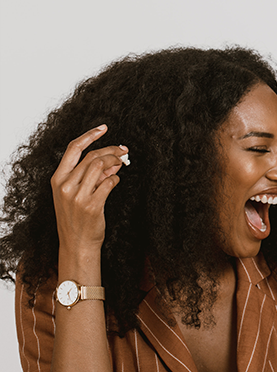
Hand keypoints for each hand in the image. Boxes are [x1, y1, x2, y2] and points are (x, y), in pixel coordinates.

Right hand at [51, 125, 126, 252]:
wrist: (77, 244)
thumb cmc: (76, 218)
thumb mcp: (76, 194)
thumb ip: (91, 175)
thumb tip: (112, 159)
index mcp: (57, 179)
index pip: (73, 149)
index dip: (90, 135)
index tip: (104, 128)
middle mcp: (65, 185)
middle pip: (92, 156)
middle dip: (111, 150)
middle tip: (124, 150)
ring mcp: (77, 196)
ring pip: (101, 167)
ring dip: (115, 163)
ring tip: (122, 165)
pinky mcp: (92, 205)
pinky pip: (109, 183)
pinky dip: (116, 179)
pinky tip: (116, 181)